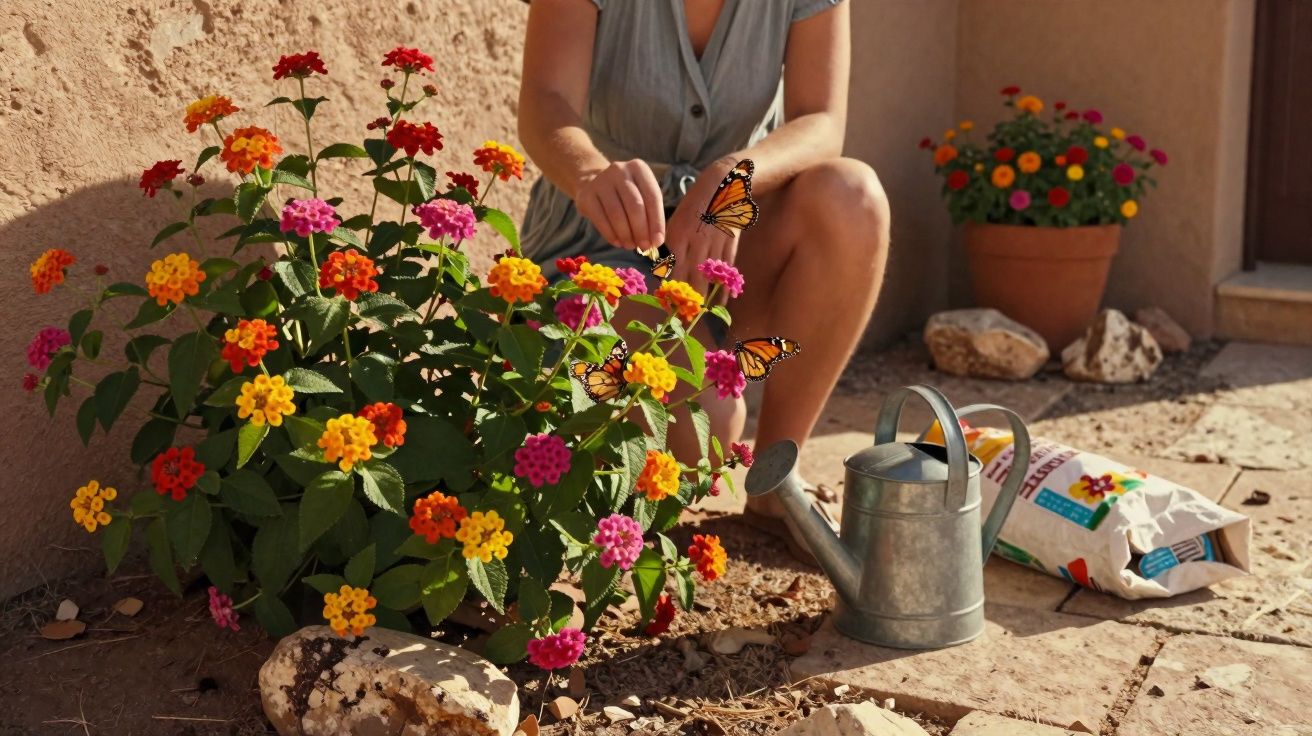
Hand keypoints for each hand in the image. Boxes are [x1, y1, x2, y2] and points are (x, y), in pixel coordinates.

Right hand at [572, 159, 665, 251]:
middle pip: (635, 206)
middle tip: (644, 246)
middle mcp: (619, 170)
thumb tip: (656, 241)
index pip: (652, 197)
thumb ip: (650, 213)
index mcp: (638, 168)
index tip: (658, 241)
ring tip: (630, 245)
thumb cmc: (624, 193)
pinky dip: (611, 235)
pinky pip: (601, 219)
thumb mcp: (640, 193)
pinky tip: (618, 242)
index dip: (657, 222)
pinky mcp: (586, 195)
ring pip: (617, 215)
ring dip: (626, 235)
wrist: (592, 182)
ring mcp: (601, 181)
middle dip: (641, 231)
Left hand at [666, 158, 738, 301]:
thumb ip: (671, 245)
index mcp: (678, 236)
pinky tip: (722, 300)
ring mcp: (714, 244)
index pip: (672, 268)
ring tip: (701, 315)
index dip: (670, 288)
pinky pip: (726, 270)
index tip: (667, 305)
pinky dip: (724, 286)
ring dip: (705, 297)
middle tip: (684, 319)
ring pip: (709, 276)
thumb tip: (664, 268)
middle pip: (691, 277)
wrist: (721, 186)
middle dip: (687, 300)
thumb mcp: (676, 221)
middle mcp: (695, 242)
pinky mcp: (730, 244)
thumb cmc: (694, 205)